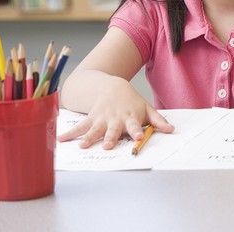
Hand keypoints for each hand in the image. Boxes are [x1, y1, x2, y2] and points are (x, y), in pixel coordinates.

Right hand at [57, 77, 173, 149]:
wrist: (112, 87)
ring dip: (89, 137)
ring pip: (95, 129)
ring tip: (83, 146)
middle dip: (111, 137)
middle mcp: (115, 119)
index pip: (135, 125)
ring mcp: (101, 119)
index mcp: (130, 117)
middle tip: (108, 145)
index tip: (139, 137)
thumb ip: (158, 121)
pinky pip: (79, 127)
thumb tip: (172, 130)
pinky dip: (70, 133)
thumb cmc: (132, 103)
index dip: (137, 131)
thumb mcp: (147, 109)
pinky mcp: (90, 118)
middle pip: (113, 129)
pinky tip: (61, 139)